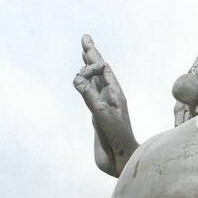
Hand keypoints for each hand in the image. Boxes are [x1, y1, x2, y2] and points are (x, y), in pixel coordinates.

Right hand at [74, 35, 138, 176]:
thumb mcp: (102, 113)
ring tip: (84, 55)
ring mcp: (102, 105)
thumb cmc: (116, 137)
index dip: (94, 58)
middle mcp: (109, 97)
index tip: (84, 49)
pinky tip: (83, 82)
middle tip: (85, 38)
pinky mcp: (97, 116)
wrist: (121, 159)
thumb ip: (89, 95)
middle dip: (91, 54)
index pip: (104, 69)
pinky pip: (89, 95)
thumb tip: (77, 77)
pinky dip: (85, 84)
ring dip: (88, 67)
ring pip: (94, 81)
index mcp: (115, 93)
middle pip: (99, 70)